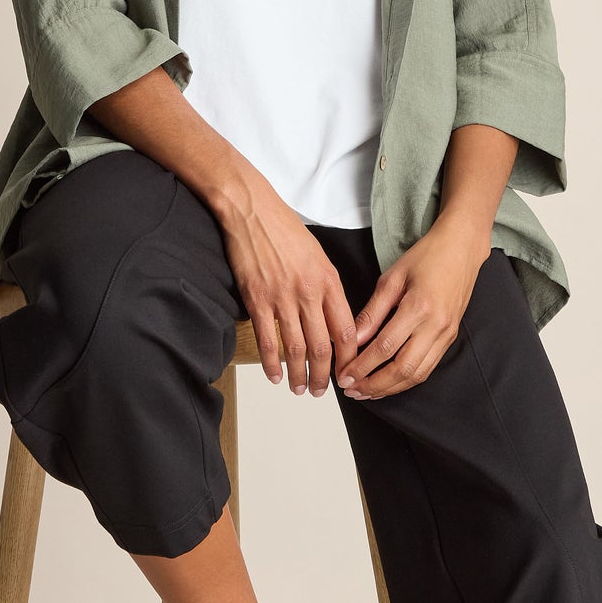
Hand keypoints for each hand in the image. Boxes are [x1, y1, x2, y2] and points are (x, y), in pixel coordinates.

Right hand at [215, 173, 356, 396]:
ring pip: (295, 347)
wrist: (252, 210)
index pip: (345, 329)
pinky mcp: (257, 299)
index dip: (349, 357)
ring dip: (299, 374)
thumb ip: (327, 287)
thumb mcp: (318, 255)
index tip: (349, 371)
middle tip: (325, 391)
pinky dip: (271, 362)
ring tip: (300, 389)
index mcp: (328, 281)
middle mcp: (308, 292)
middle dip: (325, 374)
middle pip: (322, 345)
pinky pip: (267, 338)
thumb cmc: (285, 229)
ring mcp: (281, 297)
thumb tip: (332, 318)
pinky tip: (274, 375)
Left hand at [336, 215, 489, 399]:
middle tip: (352, 390)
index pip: (384, 347)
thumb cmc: (427, 257)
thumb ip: (372, 312)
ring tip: (367, 392)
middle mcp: (436, 325)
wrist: (461, 249)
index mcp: (419, 307)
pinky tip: (389, 382)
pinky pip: (428, 367)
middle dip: (374, 385)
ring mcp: (446, 334)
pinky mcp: (450, 337)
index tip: (344, 376)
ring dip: (390, 388)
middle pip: (402, 369)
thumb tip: (352, 339)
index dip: (361, 366)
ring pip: (417, 374)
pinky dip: (406, 380)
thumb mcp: (392, 278)